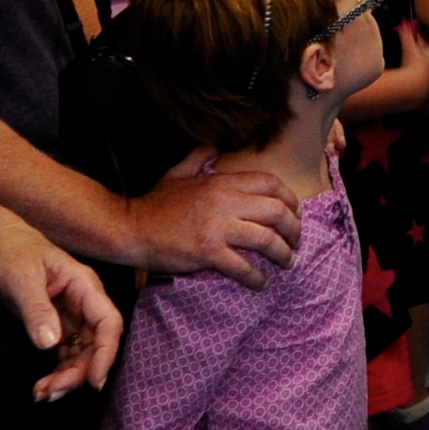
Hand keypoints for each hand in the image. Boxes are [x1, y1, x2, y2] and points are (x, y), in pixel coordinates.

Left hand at [0, 209, 121, 397]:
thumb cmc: (13, 252)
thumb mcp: (22, 278)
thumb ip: (37, 309)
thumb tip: (50, 343)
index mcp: (85, 287)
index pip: (109, 323)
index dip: (106, 353)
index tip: (93, 381)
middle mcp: (85, 305)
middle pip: (96, 346)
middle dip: (79, 373)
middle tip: (51, 392)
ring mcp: (74, 318)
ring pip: (83, 355)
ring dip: (68, 378)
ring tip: (42, 393)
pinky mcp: (60, 328)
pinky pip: (68, 356)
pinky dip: (59, 373)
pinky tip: (43, 386)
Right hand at [111, 160, 303, 288]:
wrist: (131, 228)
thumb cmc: (155, 204)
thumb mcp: (178, 174)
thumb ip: (198, 157)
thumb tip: (212, 146)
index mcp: (221, 182)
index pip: (270, 183)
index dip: (290, 199)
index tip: (295, 212)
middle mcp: (224, 202)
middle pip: (276, 211)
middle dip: (294, 228)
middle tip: (296, 241)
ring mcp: (216, 227)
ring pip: (266, 239)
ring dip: (283, 254)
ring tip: (288, 262)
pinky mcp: (207, 252)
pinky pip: (243, 266)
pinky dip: (257, 277)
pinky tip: (262, 283)